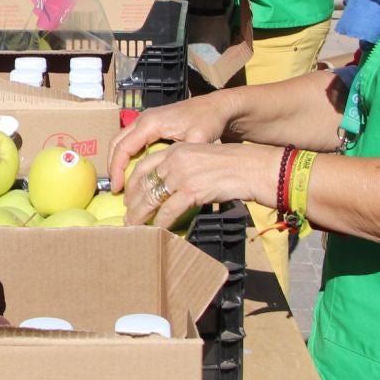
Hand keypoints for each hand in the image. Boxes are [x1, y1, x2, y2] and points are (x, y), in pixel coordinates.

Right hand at [106, 95, 240, 189]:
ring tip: (120, 182)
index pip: (123, 148)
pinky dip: (125, 155)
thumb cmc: (207, 121)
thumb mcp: (198, 140)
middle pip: (116, 143)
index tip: (117, 189)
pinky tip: (131, 170)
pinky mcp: (149, 123)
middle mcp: (142, 119)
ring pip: (120, 140)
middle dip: (112, 166)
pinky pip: (130, 139)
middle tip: (115, 189)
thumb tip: (173, 181)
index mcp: (150, 123)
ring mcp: (144, 120)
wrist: (215, 105)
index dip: (117, 170)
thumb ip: (183, 158)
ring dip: (117, 161)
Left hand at [123, 143, 281, 230]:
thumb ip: (182, 168)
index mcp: (175, 150)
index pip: (143, 166)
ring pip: (151, 198)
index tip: (128, 196)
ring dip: (140, 215)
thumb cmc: (230, 166)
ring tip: (134, 226)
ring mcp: (182, 175)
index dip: (132, 184)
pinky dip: (160, 222)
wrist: (251, 168)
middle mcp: (175, 160)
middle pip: (143, 183)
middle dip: (133, 202)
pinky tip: (157, 229)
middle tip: (128, 216)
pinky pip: (168, 210)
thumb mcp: (200, 159)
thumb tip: (168, 189)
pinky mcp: (192, 190)